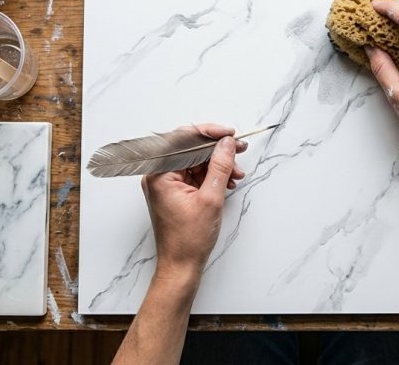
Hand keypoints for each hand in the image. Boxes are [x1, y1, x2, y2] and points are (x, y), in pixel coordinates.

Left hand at [141, 124, 246, 282]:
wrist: (181, 265)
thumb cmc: (189, 239)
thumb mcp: (211, 198)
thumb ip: (220, 166)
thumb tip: (227, 143)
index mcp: (160, 174)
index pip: (183, 139)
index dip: (209, 133)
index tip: (229, 134)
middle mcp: (159, 175)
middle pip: (190, 149)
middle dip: (217, 150)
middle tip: (239, 150)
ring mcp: (166, 184)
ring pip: (195, 161)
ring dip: (218, 164)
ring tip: (237, 173)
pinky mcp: (174, 192)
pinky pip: (194, 174)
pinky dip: (212, 175)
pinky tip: (228, 181)